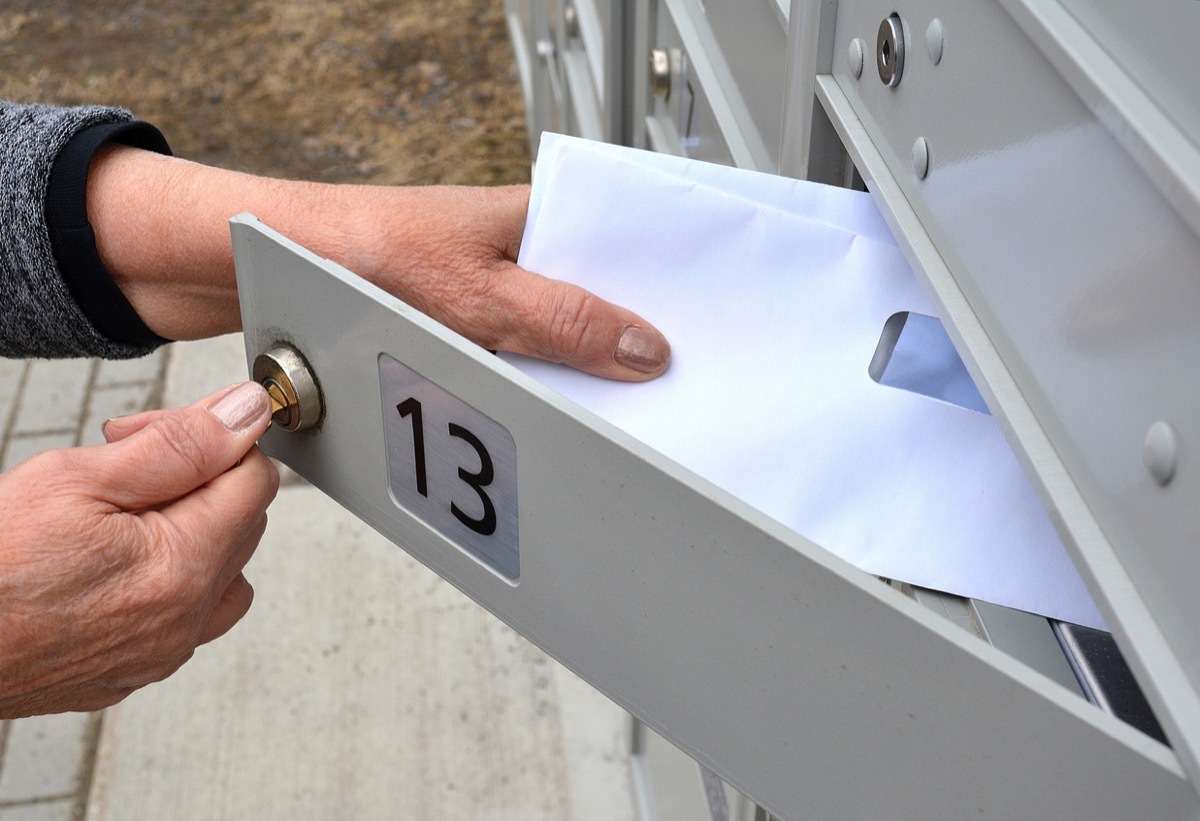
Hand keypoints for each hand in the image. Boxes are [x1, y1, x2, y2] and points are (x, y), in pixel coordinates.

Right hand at [0, 382, 277, 716]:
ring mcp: (158, 653)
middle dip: (199, 479)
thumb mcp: (76, 478)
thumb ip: (178, 445)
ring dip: (191, 530)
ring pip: (221, 572)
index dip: (214, 440)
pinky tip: (111, 561)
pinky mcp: (129, 672)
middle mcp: (183, 620)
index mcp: (183, 567)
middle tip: (123, 462)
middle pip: (242, 523)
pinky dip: (167, 579)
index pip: (255, 481)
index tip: (161, 430)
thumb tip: (246, 414)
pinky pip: (182, 615)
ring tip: (120, 513)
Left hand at [88, 147, 670, 380]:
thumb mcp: (475, 293)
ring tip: (595, 426)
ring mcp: (477, 303)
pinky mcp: (447, 340)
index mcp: (528, 219)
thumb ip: (562, 321)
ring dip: (559, 386)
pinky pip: (499, 375)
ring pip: (543, 351)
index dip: (659, 297)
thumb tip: (643, 348)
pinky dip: (515, 401)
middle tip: (654, 405)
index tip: (695, 345)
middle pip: (586, 311)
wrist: (249, 273)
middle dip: (613, 357)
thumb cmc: (354, 253)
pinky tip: (533, 429)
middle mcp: (507, 259)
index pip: (618, 252)